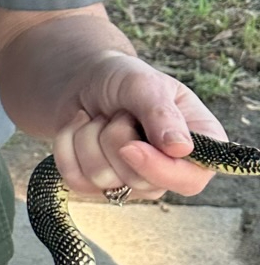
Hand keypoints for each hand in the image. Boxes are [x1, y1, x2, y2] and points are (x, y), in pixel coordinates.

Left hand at [54, 52, 227, 201]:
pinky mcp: (98, 185)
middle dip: (114, 139)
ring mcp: (134, 182)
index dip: (158, 169)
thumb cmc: (123, 80)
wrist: (86, 81)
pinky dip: (66, 147)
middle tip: (118, 113)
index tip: (129, 147)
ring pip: (102, 180)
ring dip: (88, 139)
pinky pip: (75, 180)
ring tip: (99, 118)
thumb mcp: (144, 84)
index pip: (189, 180)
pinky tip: (78, 128)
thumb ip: (161, 114)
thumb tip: (181, 149)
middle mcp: (170, 170)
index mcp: (198, 145)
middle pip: (139, 181)